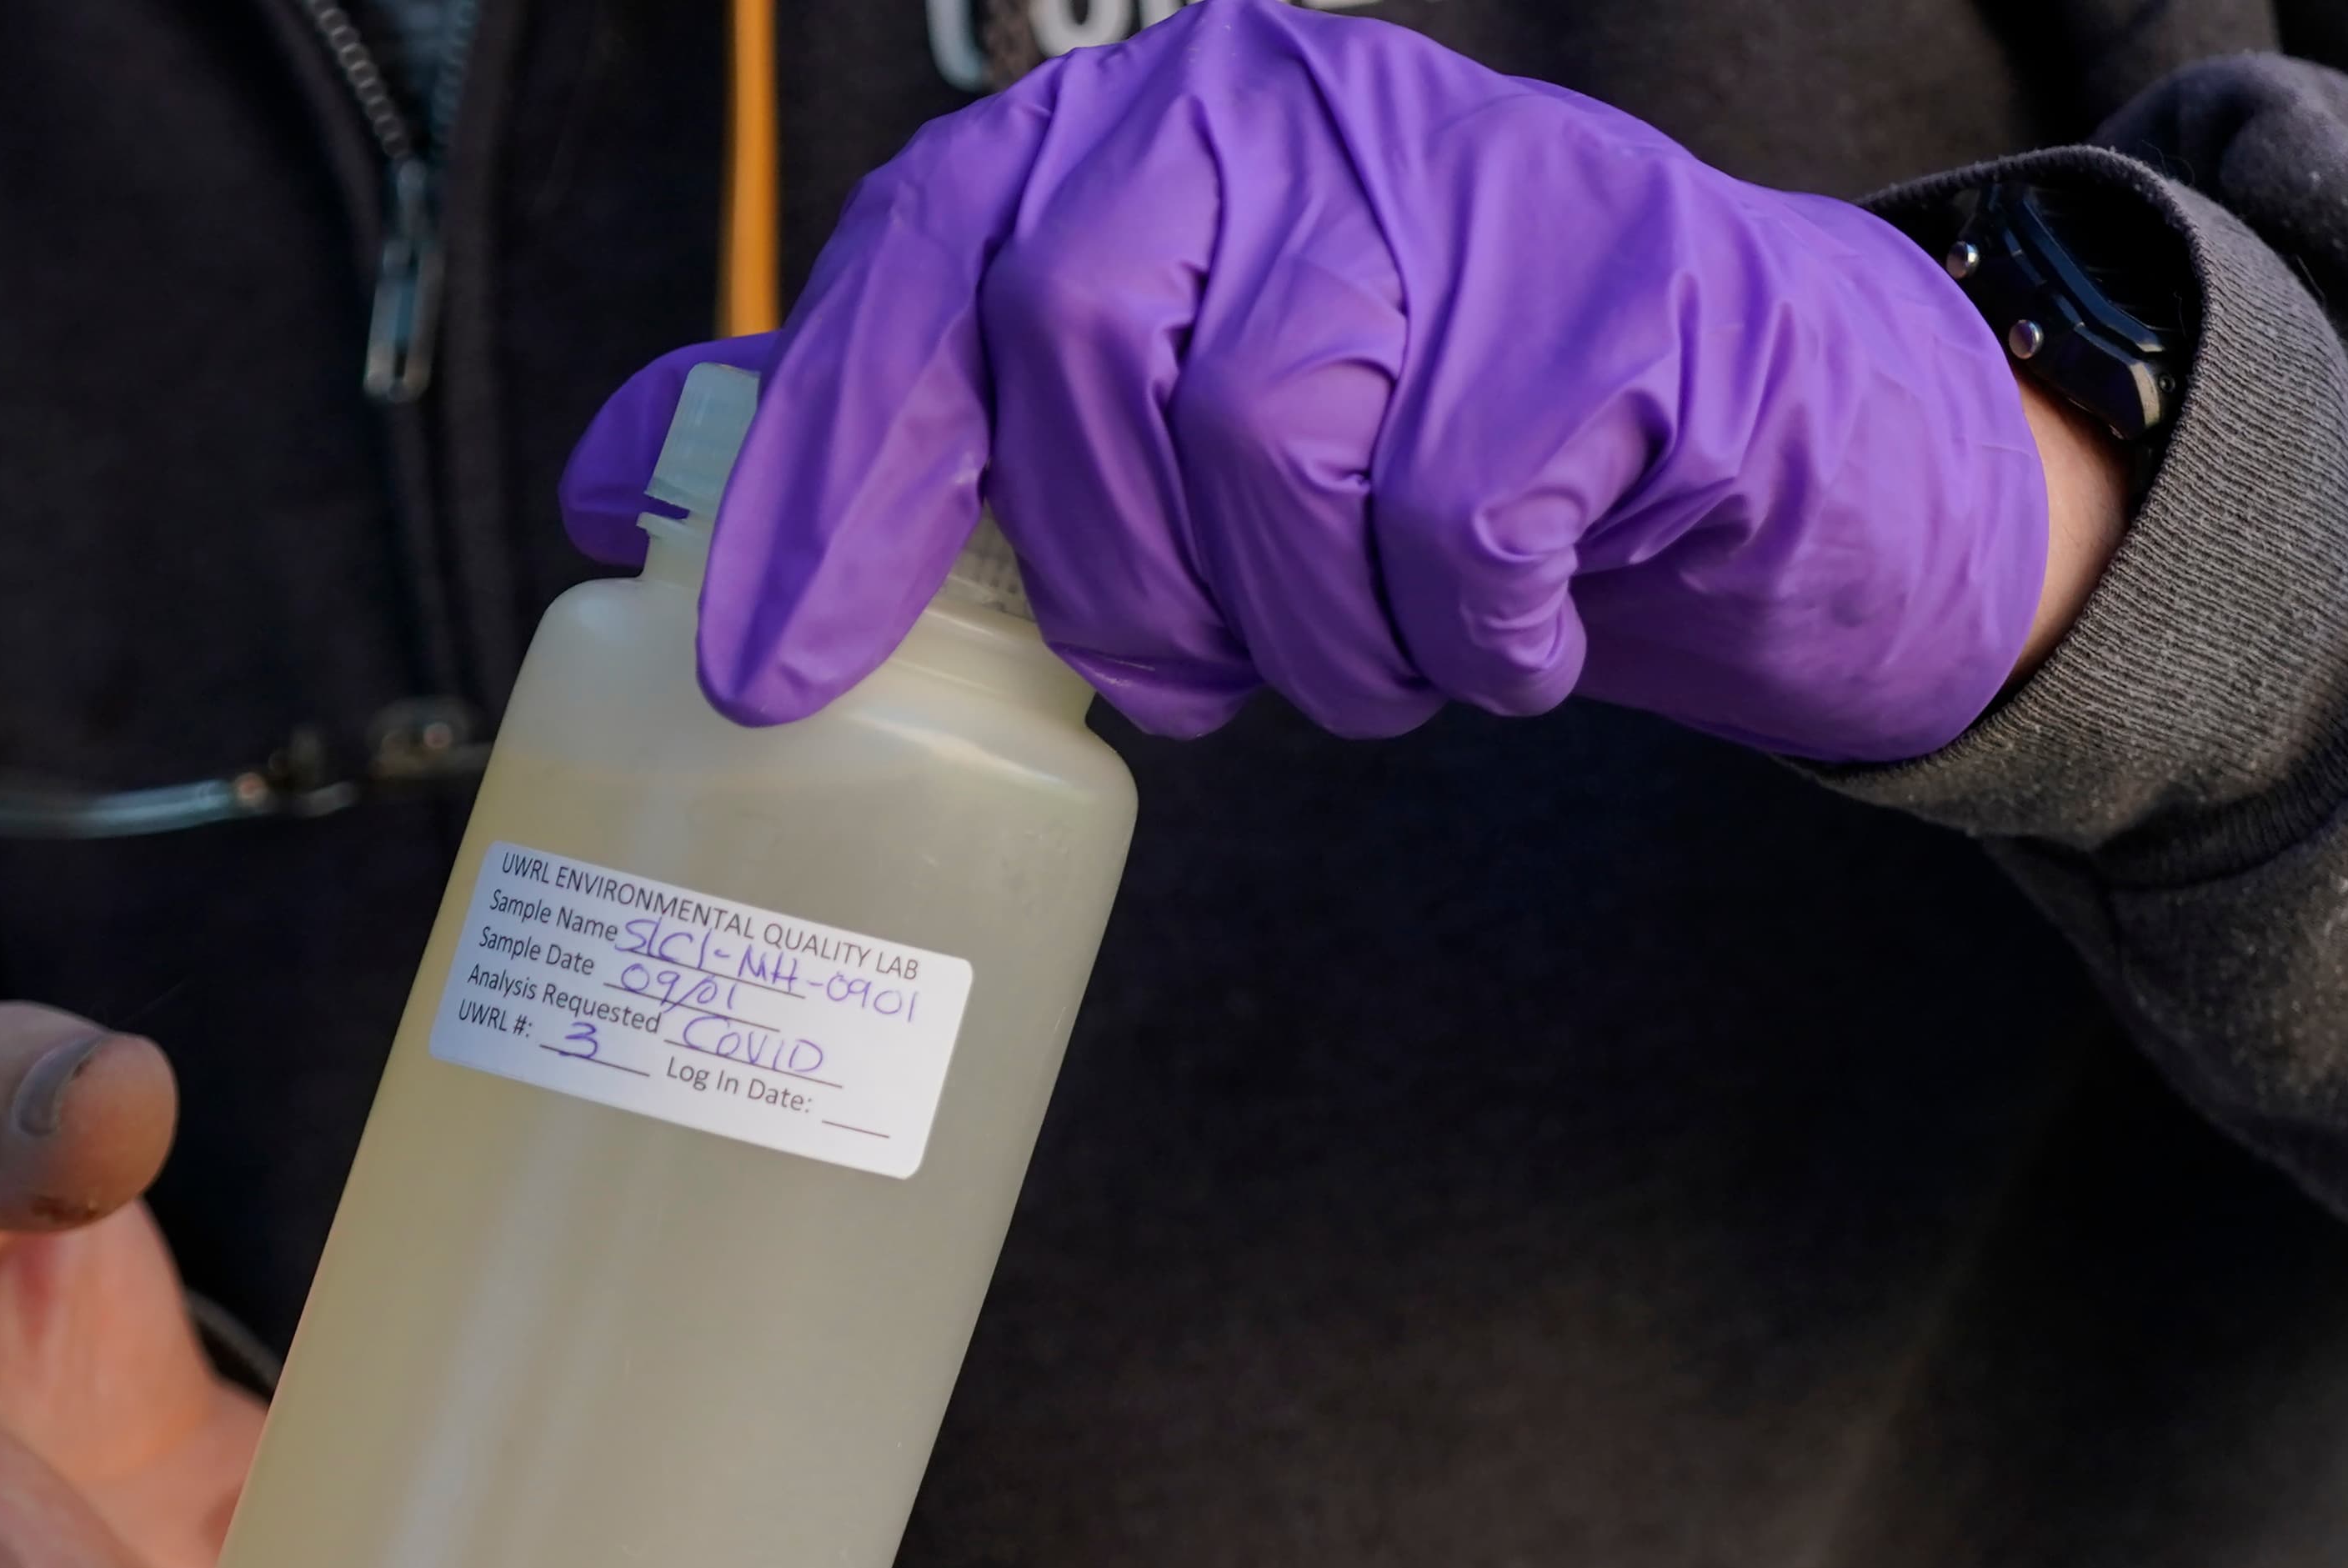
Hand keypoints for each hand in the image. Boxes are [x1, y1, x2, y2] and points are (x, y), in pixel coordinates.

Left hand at [564, 0, 2070, 761]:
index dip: (828, 480)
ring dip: (1309, 635)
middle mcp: (1266, 109)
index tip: (766, 678)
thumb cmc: (1387, 435)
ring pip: (1277, 449)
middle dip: (1116, 582)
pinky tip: (1497, 632)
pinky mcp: (1617, 297)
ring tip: (1364, 649)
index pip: (917, 272)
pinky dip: (1466, 636)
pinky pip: (1459, 520)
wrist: (1721, 427)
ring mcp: (1453, 181)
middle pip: (1084, 357)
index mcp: (1120, 135)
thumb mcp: (1129, 421)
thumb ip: (901, 427)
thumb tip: (627, 481)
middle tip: (1191, 677)